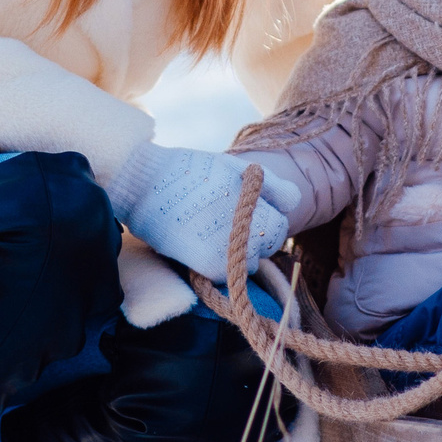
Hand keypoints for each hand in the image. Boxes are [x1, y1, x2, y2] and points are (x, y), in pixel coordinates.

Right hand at [108, 143, 289, 282]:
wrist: (146, 187)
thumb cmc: (192, 172)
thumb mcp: (235, 167)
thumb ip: (272, 185)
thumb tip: (294, 203)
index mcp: (255, 205)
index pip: (280, 225)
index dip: (265, 215)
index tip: (245, 207)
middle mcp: (246, 232)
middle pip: (268, 245)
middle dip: (256, 234)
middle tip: (229, 218)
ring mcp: (229, 253)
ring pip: (252, 262)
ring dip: (242, 251)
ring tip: (215, 230)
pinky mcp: (210, 268)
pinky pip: (231, 274)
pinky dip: (223, 264)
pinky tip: (204, 243)